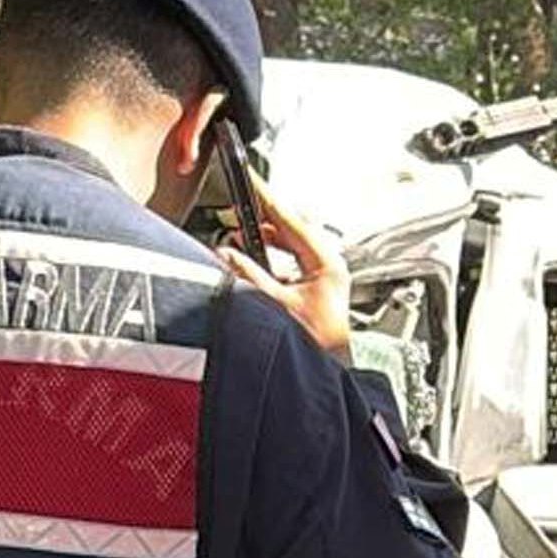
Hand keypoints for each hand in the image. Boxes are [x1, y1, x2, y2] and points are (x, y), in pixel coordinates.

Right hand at [220, 184, 351, 359]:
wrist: (326, 378)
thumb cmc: (314, 349)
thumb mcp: (273, 306)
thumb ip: (247, 276)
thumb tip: (226, 253)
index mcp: (326, 263)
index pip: (290, 219)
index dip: (266, 197)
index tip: (250, 179)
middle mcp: (329, 268)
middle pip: (293, 229)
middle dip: (263, 218)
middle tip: (240, 206)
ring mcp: (325, 279)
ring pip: (292, 245)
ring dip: (266, 239)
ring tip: (242, 233)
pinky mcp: (316, 291)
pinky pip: (292, 262)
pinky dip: (271, 257)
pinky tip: (255, 260)